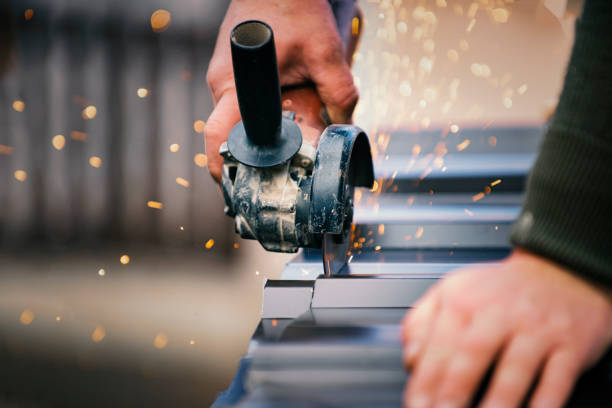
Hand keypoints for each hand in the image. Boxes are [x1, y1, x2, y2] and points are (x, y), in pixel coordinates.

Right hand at [205, 0, 357, 181]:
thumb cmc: (293, 5)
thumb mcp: (326, 51)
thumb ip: (340, 92)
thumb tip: (346, 128)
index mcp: (236, 85)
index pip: (218, 137)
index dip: (223, 167)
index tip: (236, 189)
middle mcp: (223, 86)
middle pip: (231, 136)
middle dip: (254, 159)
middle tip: (280, 176)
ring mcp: (225, 79)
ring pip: (239, 122)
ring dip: (261, 138)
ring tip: (288, 149)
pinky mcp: (233, 75)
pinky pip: (243, 107)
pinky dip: (260, 119)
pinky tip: (284, 121)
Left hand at [401, 249, 611, 407]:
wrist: (560, 270)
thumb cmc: (499, 290)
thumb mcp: (453, 290)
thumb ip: (422, 322)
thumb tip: (410, 359)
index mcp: (463, 300)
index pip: (438, 345)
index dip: (424, 382)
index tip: (417, 406)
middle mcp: (499, 312)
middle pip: (471, 355)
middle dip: (453, 393)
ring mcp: (537, 328)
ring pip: (514, 371)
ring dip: (496, 405)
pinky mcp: (571, 344)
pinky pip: (557, 380)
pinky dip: (543, 405)